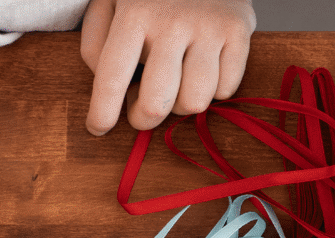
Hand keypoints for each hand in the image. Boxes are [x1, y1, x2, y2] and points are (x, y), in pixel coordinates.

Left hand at [80, 0, 254, 134]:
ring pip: (194, 102)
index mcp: (134, 13)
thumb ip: (96, 46)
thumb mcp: (109, 3)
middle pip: (157, 103)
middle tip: (141, 109)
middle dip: (144, 119)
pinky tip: (202, 69)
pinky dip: (214, 90)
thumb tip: (112, 92)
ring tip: (174, 84)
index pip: (111, 79)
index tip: (97, 128)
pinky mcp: (238, 31)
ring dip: (180, 104)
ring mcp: (209, 27)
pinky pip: (226, 91)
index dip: (101, 113)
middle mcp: (172, 22)